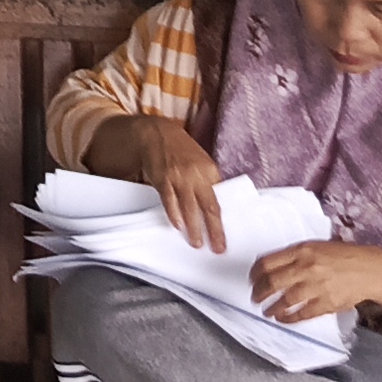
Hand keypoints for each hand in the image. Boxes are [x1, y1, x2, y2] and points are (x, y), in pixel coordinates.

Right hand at [119, 115, 226, 250]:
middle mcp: (196, 175)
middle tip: (217, 248)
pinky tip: (177, 226)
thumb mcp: (201, 162)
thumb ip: (208, 182)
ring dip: (193, 228)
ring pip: (189, 208)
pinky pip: (169, 201)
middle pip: (209, 208)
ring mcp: (179, 177)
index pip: (219, 202)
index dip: (222, 223)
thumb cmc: (182, 150)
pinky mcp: (162, 179)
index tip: (224, 239)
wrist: (157, 133)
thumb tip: (213, 206)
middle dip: (214, 230)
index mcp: (210, 171)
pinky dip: (174, 214)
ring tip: (196, 243)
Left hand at [253, 239, 381, 323]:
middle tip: (255, 297)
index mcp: (302, 250)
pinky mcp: (326, 303)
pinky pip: (302, 314)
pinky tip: (283, 319)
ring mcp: (316, 287)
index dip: (255, 273)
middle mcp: (306, 268)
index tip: (252, 279)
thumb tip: (272, 266)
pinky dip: (290, 318)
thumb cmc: (342, 257)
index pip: (268, 262)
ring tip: (267, 311)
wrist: (369, 270)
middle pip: (273, 282)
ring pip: (285, 300)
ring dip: (272, 308)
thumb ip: (295, 255)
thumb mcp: (316, 246)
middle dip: (259, 292)